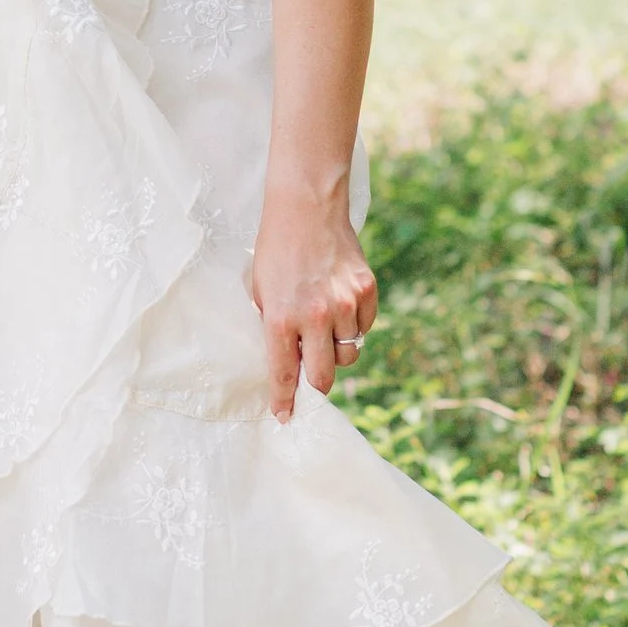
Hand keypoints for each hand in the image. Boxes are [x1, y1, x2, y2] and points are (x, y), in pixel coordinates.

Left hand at [250, 187, 377, 420]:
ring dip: (336, 350)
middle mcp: (315, 316)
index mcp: (281, 318)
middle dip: (317, 385)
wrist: (307, 208)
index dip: (285, 401)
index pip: (284, 375)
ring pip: (348, 353)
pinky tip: (341, 308)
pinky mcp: (367, 291)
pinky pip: (364, 328)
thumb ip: (274, 328)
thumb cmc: (276, 250)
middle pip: (324, 376)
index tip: (285, 417)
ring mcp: (345, 303)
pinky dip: (354, 327)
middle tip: (312, 379)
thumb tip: (286, 364)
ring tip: (325, 328)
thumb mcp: (260, 291)